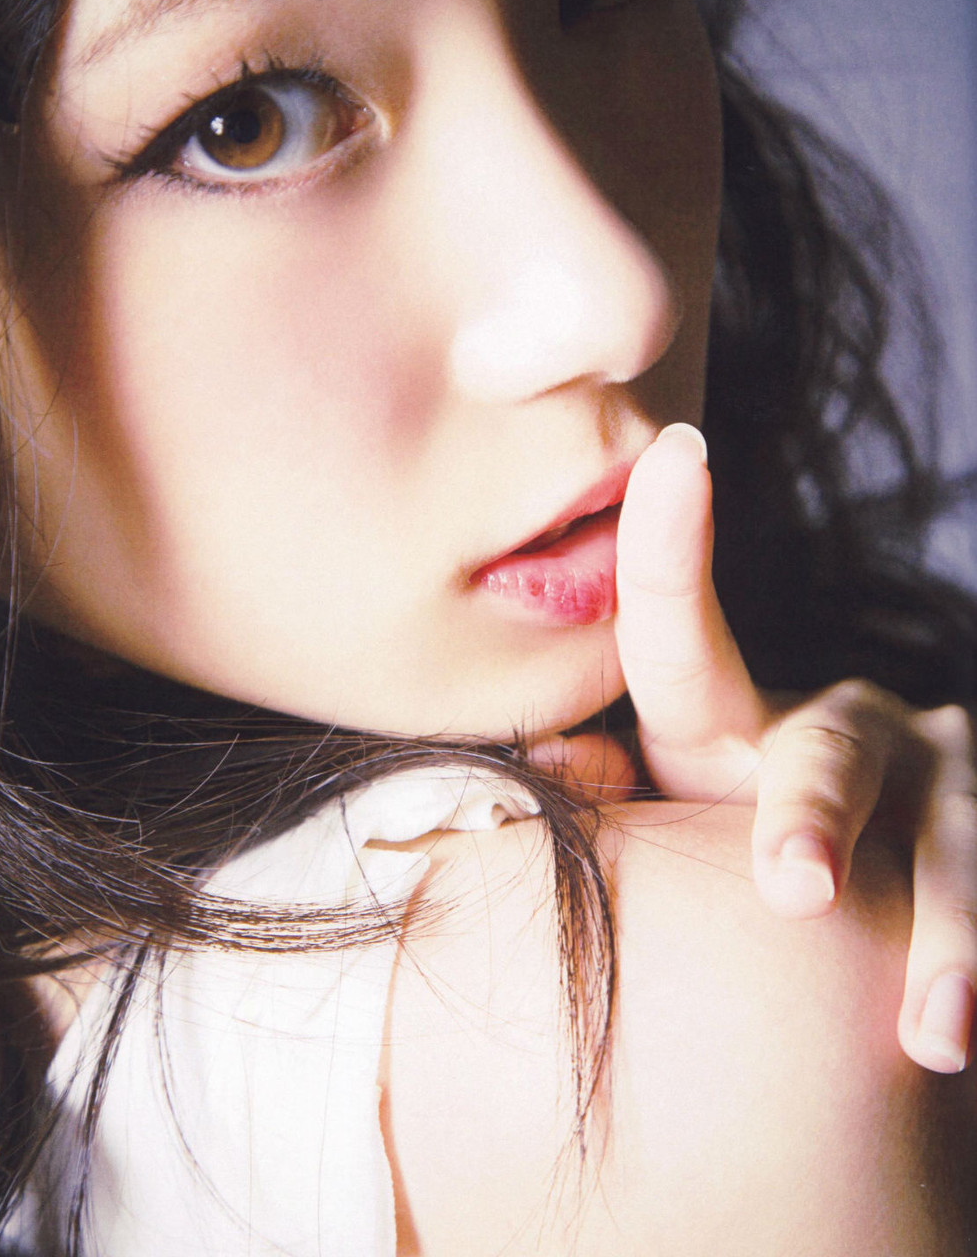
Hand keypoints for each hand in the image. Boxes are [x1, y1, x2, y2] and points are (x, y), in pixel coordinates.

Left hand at [533, 423, 976, 1074]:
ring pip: (952, 836)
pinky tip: (961, 1029)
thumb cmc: (737, 848)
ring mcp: (941, 779)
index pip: (683, 635)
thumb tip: (551, 753)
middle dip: (817, 816)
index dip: (671, 545)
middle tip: (792, 888)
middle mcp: (845, 729)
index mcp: (730, 720)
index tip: (677, 453)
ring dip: (950, 931)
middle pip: (830, 756)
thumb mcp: (676, 809)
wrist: (869, 906)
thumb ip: (614, 786)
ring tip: (934, 1032)